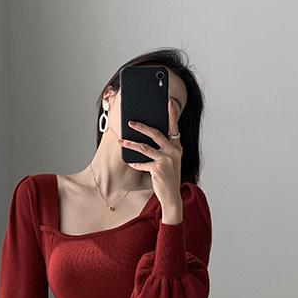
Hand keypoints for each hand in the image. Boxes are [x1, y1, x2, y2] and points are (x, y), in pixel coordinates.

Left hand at [118, 98, 182, 213]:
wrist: (172, 196)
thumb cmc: (168, 177)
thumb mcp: (169, 161)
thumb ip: (163, 149)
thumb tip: (146, 137)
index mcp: (177, 148)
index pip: (174, 127)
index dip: (171, 114)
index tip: (168, 101)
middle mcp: (174, 152)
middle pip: (155, 133)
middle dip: (141, 126)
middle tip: (130, 122)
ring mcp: (167, 160)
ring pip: (144, 147)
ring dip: (130, 144)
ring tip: (121, 141)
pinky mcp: (159, 169)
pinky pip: (142, 163)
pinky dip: (135, 163)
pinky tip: (130, 162)